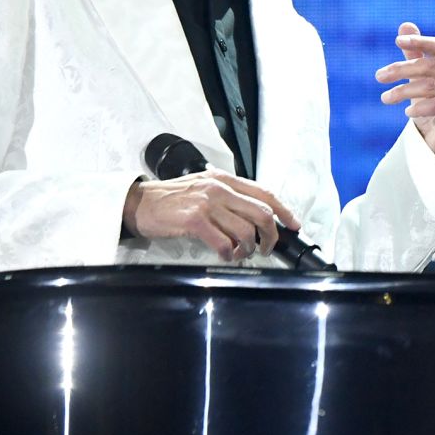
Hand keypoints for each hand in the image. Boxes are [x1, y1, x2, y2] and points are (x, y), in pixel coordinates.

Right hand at [124, 171, 301, 260]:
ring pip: (246, 230)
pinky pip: (224, 242)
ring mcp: (208, 203)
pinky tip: (225, 254)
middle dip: (270, 236)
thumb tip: (256, 216)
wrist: (140, 203)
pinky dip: (229, 253)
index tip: (294, 225)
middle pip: (262, 213)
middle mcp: (220, 188)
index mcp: (225, 179)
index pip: (265, 193)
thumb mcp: (204, 187)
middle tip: (266, 248)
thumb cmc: (172, 199)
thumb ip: (229, 197)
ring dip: (248, 248)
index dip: (284, 210)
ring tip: (239, 253)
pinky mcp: (195, 220)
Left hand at [375, 22, 434, 170]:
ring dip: (402, 91)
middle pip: (431, 66)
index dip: (420, 42)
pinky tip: (407, 112)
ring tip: (385, 98)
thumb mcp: (420, 81)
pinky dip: (418, 108)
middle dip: (401, 70)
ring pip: (430, 86)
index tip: (397, 42)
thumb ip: (416, 55)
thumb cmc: (432, 112)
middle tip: (379, 76)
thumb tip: (405, 25)